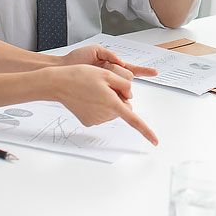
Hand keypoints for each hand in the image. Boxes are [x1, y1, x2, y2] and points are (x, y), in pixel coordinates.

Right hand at [44, 64, 158, 144]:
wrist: (59, 84)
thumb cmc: (82, 76)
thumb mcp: (108, 74)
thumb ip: (125, 84)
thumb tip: (129, 96)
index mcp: (112, 103)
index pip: (134, 120)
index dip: (147, 131)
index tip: (156, 142)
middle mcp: (105, 114)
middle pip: (123, 107)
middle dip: (120, 98)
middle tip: (105, 86)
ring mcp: (96, 120)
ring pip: (112, 110)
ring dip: (108, 101)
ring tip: (94, 90)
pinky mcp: (89, 121)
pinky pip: (101, 114)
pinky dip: (99, 106)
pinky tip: (88, 97)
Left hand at [60, 44, 158, 86]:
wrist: (62, 69)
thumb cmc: (77, 59)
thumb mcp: (95, 50)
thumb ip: (110, 54)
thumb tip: (121, 62)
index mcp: (112, 65)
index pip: (132, 70)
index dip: (144, 71)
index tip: (156, 72)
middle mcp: (111, 77)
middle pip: (127, 78)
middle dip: (121, 74)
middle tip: (108, 70)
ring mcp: (106, 85)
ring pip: (120, 85)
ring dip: (113, 80)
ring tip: (98, 73)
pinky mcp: (99, 92)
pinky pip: (110, 93)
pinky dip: (110, 91)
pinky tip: (104, 90)